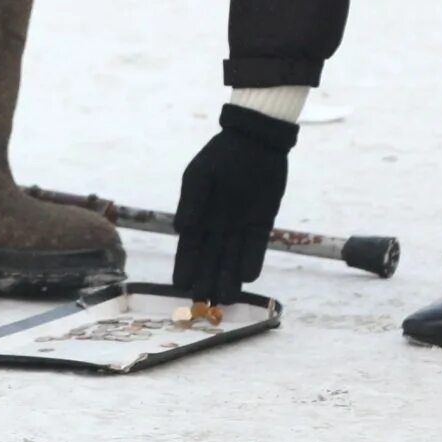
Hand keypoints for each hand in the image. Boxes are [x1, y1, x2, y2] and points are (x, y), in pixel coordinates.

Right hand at [172, 104, 297, 298]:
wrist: (255, 141)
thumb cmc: (220, 156)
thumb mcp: (199, 176)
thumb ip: (192, 201)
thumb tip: (180, 229)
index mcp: (198, 215)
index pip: (190, 248)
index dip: (185, 266)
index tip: (180, 286)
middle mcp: (218, 226)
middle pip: (212, 259)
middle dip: (207, 279)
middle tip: (203, 300)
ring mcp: (241, 227)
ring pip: (233, 258)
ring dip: (228, 278)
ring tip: (224, 298)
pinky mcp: (262, 223)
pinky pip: (256, 247)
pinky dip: (252, 261)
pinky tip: (247, 277)